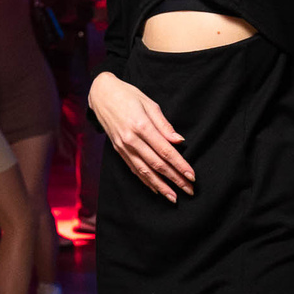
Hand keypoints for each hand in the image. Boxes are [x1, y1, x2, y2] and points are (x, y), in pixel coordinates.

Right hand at [88, 70, 193, 203]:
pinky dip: (145, 181)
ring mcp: (123, 147)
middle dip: (174, 180)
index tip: (192, 176)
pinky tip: (155, 189)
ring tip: (173, 197)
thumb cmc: (128, 95)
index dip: (180, 165)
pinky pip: (134, 169)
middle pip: (157, 165)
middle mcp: (131, 140)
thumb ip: (164, 124)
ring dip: (160, 186)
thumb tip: (179, 141)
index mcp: (141, 126)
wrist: (101, 95)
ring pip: (144, 171)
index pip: (165, 151)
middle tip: (189, 191)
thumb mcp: (149, 103)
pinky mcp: (118, 150)